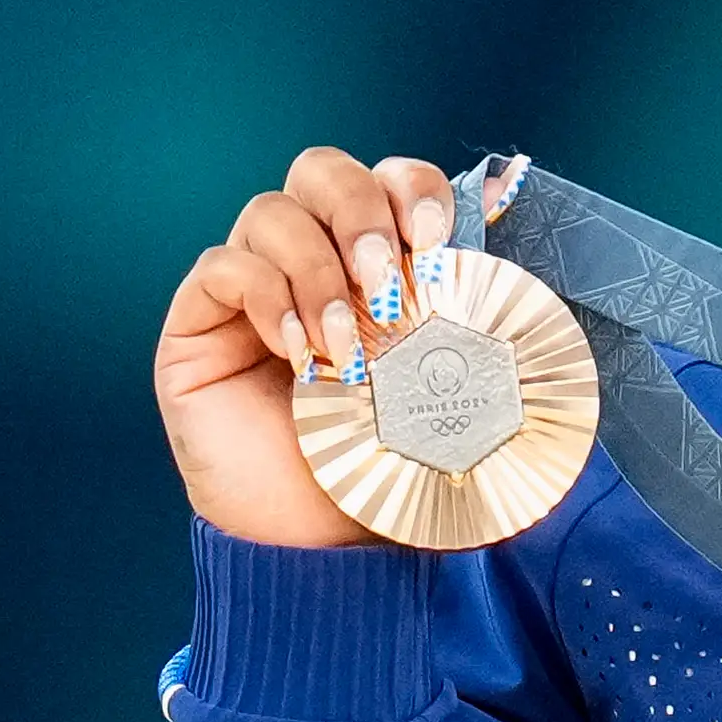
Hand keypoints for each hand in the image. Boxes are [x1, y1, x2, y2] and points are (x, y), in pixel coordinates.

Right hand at [157, 148, 459, 547]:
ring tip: (347, 346)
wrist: (324, 552)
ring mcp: (248, 289)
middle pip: (320, 169)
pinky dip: (266, 297)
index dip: (412, 188)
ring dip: (317, 271)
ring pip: (269, 211)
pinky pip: (221, 267)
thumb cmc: (388, 471)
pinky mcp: (197, 325)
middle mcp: (308, 260)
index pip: (388, 180)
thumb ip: (479, 325)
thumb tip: (524, 252)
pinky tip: (300, 357)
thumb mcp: (452, 391)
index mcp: (374, 262)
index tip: (438, 241)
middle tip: (386, 282)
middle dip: (360, 211)